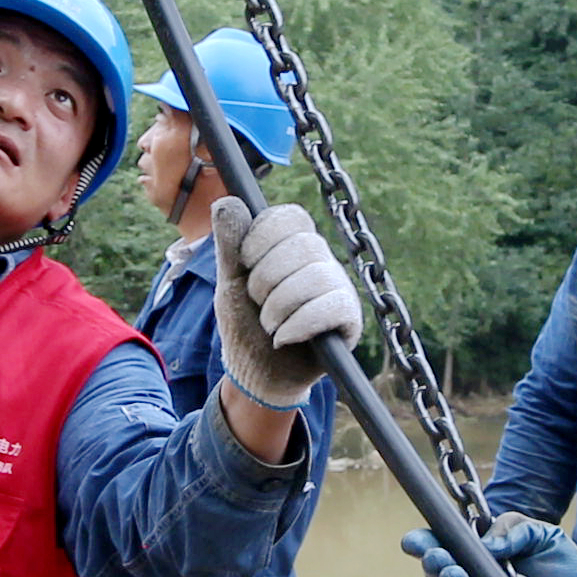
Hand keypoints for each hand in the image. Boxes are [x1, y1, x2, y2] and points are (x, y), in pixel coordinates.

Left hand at [211, 197, 361, 405]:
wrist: (257, 376)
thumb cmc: (245, 326)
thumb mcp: (229, 284)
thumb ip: (229, 245)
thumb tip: (227, 200)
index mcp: (293, 245)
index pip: (290, 217)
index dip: (262, 238)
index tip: (245, 264)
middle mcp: (320, 261)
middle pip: (303, 245)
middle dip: (266, 280)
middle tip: (257, 302)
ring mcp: (338, 287)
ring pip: (317, 277)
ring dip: (279, 307)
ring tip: (269, 325)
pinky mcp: (349, 318)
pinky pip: (333, 306)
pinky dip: (300, 324)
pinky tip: (284, 338)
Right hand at [402, 514, 576, 576]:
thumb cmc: (565, 573)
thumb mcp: (545, 536)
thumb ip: (515, 528)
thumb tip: (487, 545)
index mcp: (481, 560)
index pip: (446, 550)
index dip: (427, 544)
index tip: (415, 539)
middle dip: (437, 565)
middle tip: (436, 555)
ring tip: (453, 574)